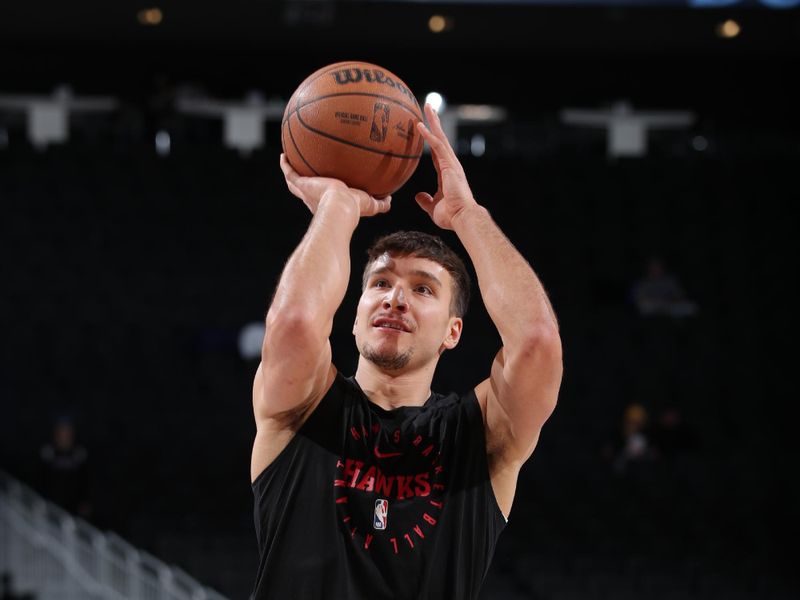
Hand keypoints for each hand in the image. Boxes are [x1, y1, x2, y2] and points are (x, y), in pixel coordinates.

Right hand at [279, 154, 390, 217]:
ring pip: (294, 181)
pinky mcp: (302, 184)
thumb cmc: (355, 209)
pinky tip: (283, 154)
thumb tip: (390, 200)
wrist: (341, 208)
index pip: (324, 197)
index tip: (325, 186)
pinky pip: (289, 172)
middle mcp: (315, 198)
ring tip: (288, 160)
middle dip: (305, 183)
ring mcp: (306, 191)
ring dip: (291, 171)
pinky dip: (285, 164)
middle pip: (306, 190)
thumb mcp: (371, 205)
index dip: (323, 191)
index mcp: (329, 202)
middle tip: (304, 173)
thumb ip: (381, 203)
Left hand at [414, 103, 478, 229]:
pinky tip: (420, 126)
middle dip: (435, 122)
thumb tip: (418, 196)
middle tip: (429, 107)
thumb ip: (426, 200)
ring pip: (441, 138)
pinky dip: (429, 136)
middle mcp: (451, 164)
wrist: (462, 218)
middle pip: (441, 138)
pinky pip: (437, 147)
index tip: (425, 127)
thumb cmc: (451, 215)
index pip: (437, 150)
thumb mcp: (433, 207)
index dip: (431, 138)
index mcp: (447, 172)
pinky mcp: (449, 166)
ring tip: (427, 107)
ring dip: (433, 122)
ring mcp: (451, 164)